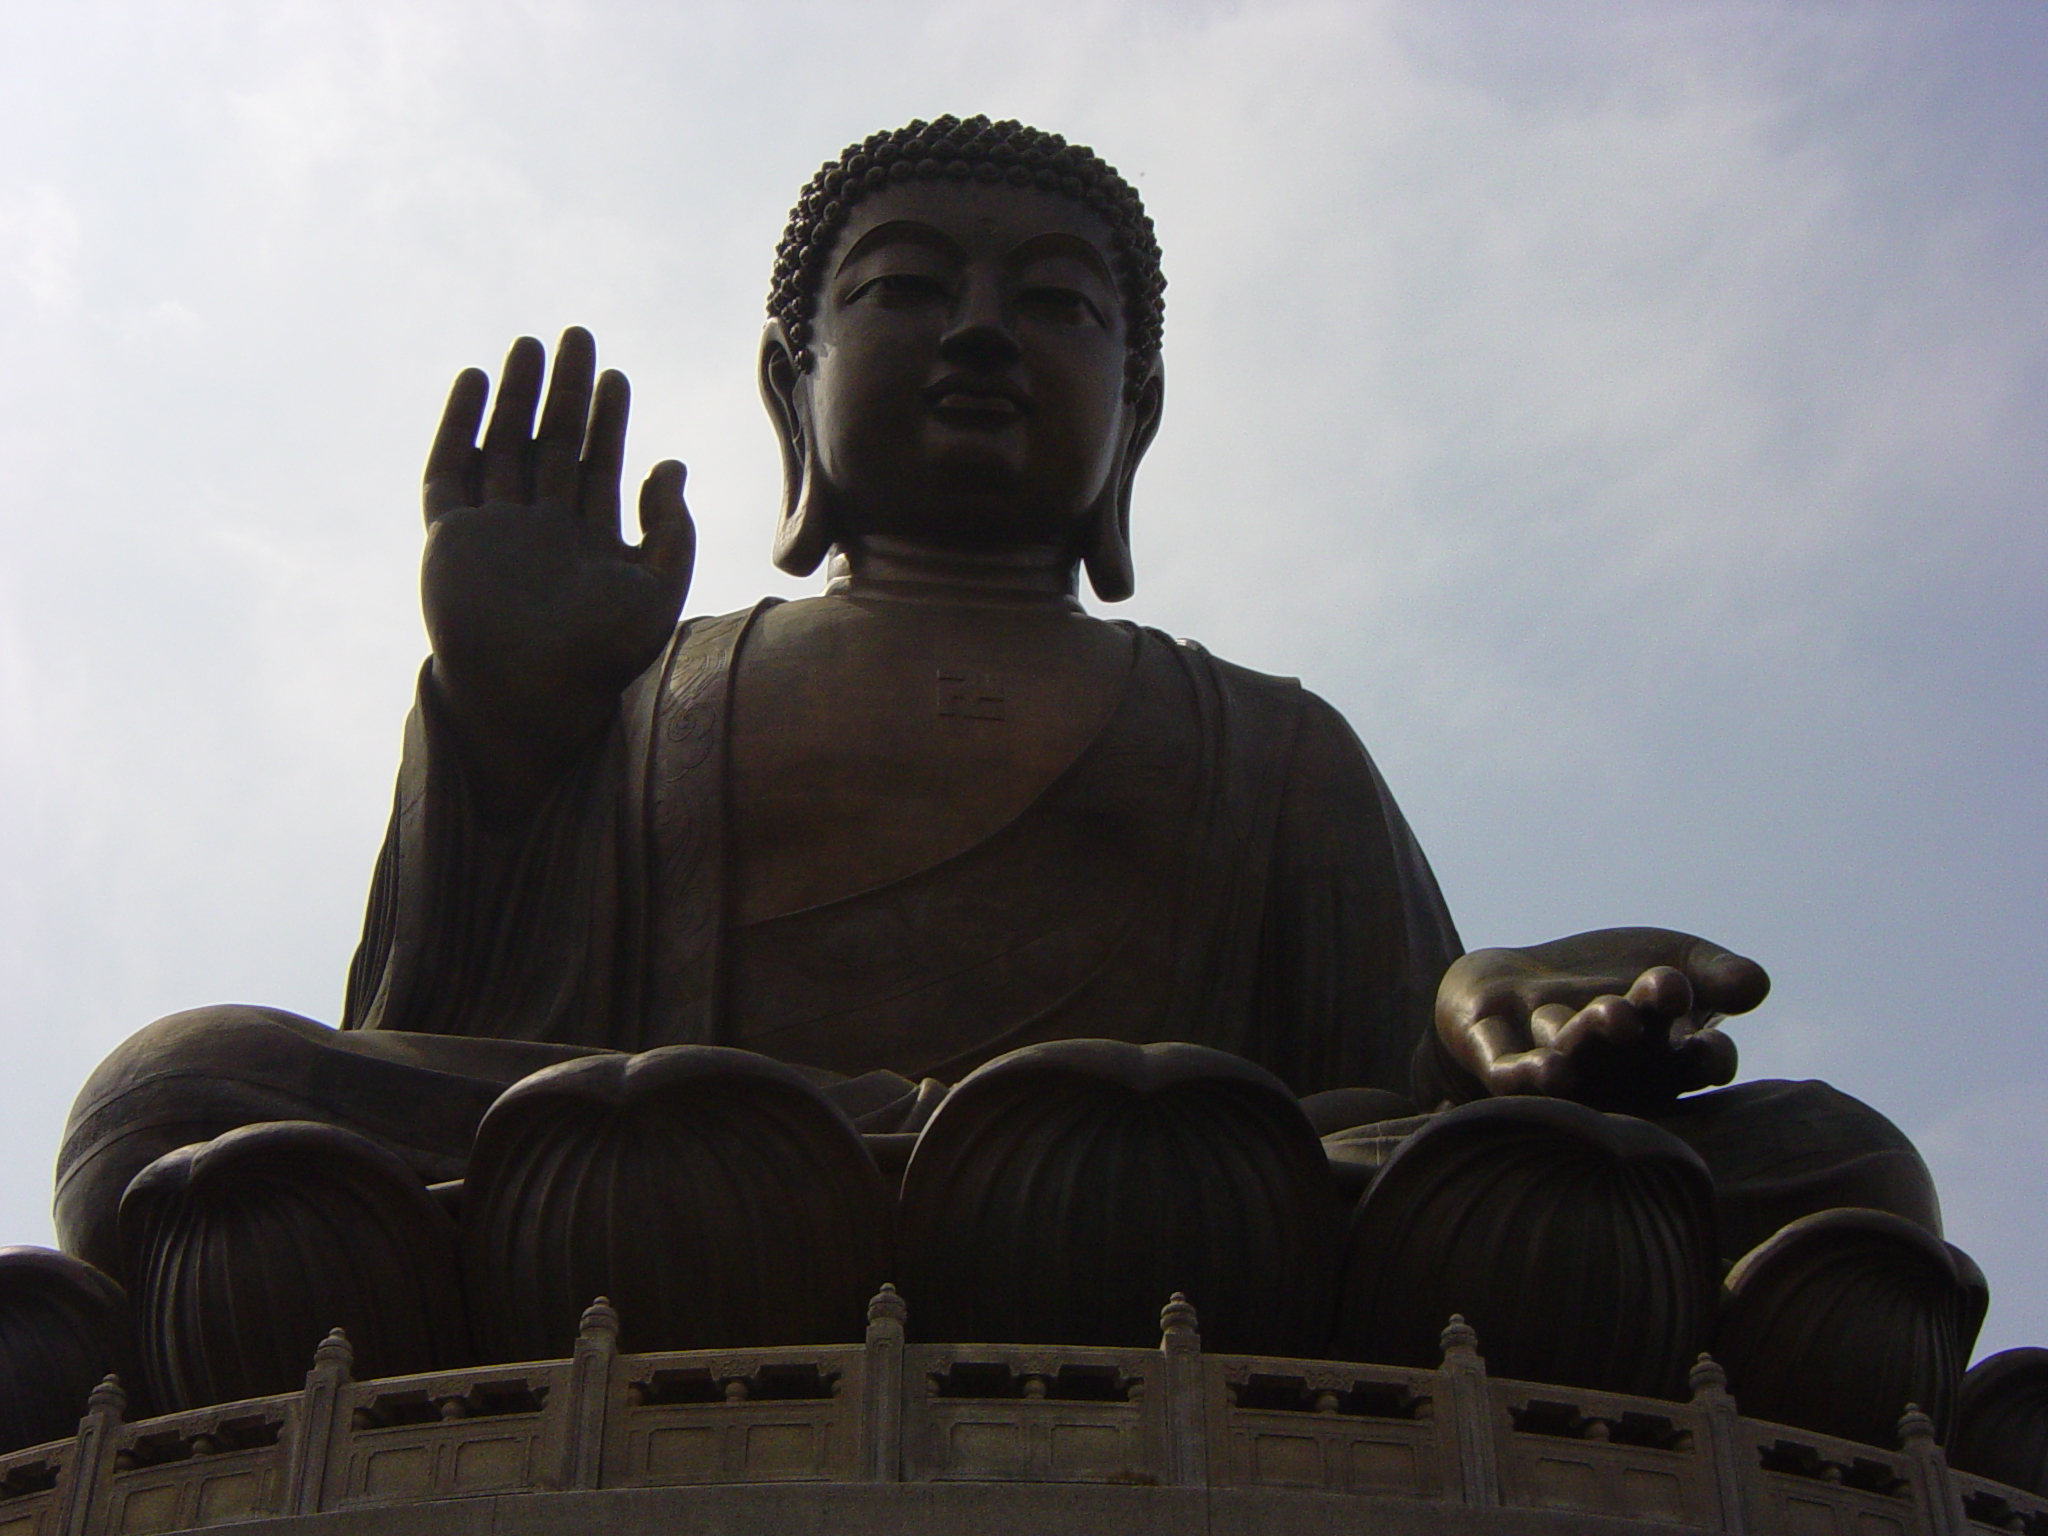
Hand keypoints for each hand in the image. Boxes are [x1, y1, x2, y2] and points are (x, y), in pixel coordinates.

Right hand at [422, 328, 693, 805]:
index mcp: (589, 542)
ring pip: (502, 447)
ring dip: (515, 396)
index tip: (617, 375)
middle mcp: (540, 531)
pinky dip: (458, 426)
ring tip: (528, 344)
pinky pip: (448, 472)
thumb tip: (672, 465)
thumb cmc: (601, 658)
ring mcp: (493, 532)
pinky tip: (473, 381)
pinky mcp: (449, 538)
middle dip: (565, 392)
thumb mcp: (657, 590)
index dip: (609, 419)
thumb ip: (670, 530)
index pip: (598, 465)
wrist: (533, 696)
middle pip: (551, 444)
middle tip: (577, 335)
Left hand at [1434, 928, 1769, 1108]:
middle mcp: (1614, 1071)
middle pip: (1630, 1055)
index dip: (1708, 1058)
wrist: (1517, 981)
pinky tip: (1544, 1068)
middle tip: (1633, 1012)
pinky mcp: (1500, 1060)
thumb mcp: (1674, 961)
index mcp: (1664, 1055)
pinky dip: (1526, 1072)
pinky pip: (1511, 1072)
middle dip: (1634, 1032)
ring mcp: (1557, 1065)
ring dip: (1587, 1042)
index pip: (1697, 1063)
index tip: (1712, 1045)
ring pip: (1574, 1056)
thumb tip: (1757, 985)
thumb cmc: (1610, 978)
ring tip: (1607, 1018)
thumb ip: (1716, 974)